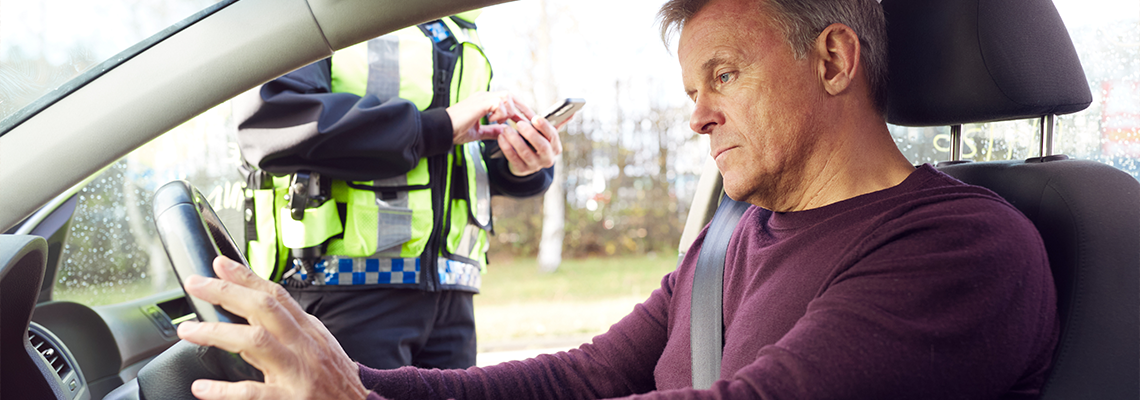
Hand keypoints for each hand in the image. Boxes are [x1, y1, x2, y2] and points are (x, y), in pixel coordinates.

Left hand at [176, 256, 367, 399]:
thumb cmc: (335, 380)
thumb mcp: (319, 346)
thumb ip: (289, 328)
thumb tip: (255, 309)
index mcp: (308, 331)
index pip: (276, 295)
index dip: (246, 277)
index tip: (219, 264)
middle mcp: (302, 346)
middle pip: (263, 308)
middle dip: (226, 292)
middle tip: (195, 284)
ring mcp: (297, 372)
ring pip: (256, 342)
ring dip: (217, 333)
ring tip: (189, 331)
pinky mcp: (291, 399)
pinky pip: (253, 392)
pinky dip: (225, 390)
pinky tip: (203, 386)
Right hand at [446, 91, 525, 144]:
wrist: (442, 129)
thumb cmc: (455, 130)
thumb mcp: (478, 132)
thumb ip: (492, 131)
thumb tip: (504, 132)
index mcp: (484, 101)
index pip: (508, 100)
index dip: (519, 110)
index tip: (527, 121)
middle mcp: (484, 96)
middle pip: (511, 95)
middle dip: (522, 108)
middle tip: (529, 121)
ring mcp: (482, 97)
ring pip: (507, 98)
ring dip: (509, 112)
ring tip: (502, 122)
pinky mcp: (480, 102)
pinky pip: (499, 103)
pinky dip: (500, 114)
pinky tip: (492, 120)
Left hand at [498, 113, 563, 175]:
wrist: (526, 162)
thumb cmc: (537, 143)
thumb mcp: (547, 135)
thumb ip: (558, 123)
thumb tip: (572, 113)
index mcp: (555, 148)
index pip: (553, 136)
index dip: (545, 127)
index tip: (535, 118)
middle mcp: (547, 159)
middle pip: (542, 146)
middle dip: (531, 134)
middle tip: (519, 124)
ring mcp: (535, 166)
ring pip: (526, 153)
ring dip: (515, 140)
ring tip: (506, 129)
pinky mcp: (521, 170)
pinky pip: (513, 159)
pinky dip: (506, 148)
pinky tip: (501, 138)